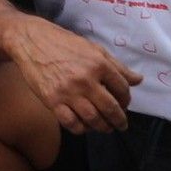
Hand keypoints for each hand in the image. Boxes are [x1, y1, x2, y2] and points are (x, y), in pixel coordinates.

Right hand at [5, 16, 135, 132]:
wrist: (31, 41)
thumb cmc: (64, 43)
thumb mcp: (94, 49)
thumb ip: (117, 66)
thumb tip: (138, 80)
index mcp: (98, 64)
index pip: (122, 89)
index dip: (127, 99)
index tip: (124, 104)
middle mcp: (85, 80)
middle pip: (110, 108)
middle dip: (119, 120)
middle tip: (121, 125)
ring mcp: (68, 92)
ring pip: (93, 119)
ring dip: (103, 127)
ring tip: (105, 128)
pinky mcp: (52, 101)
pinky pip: (71, 123)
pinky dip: (81, 128)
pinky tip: (84, 126)